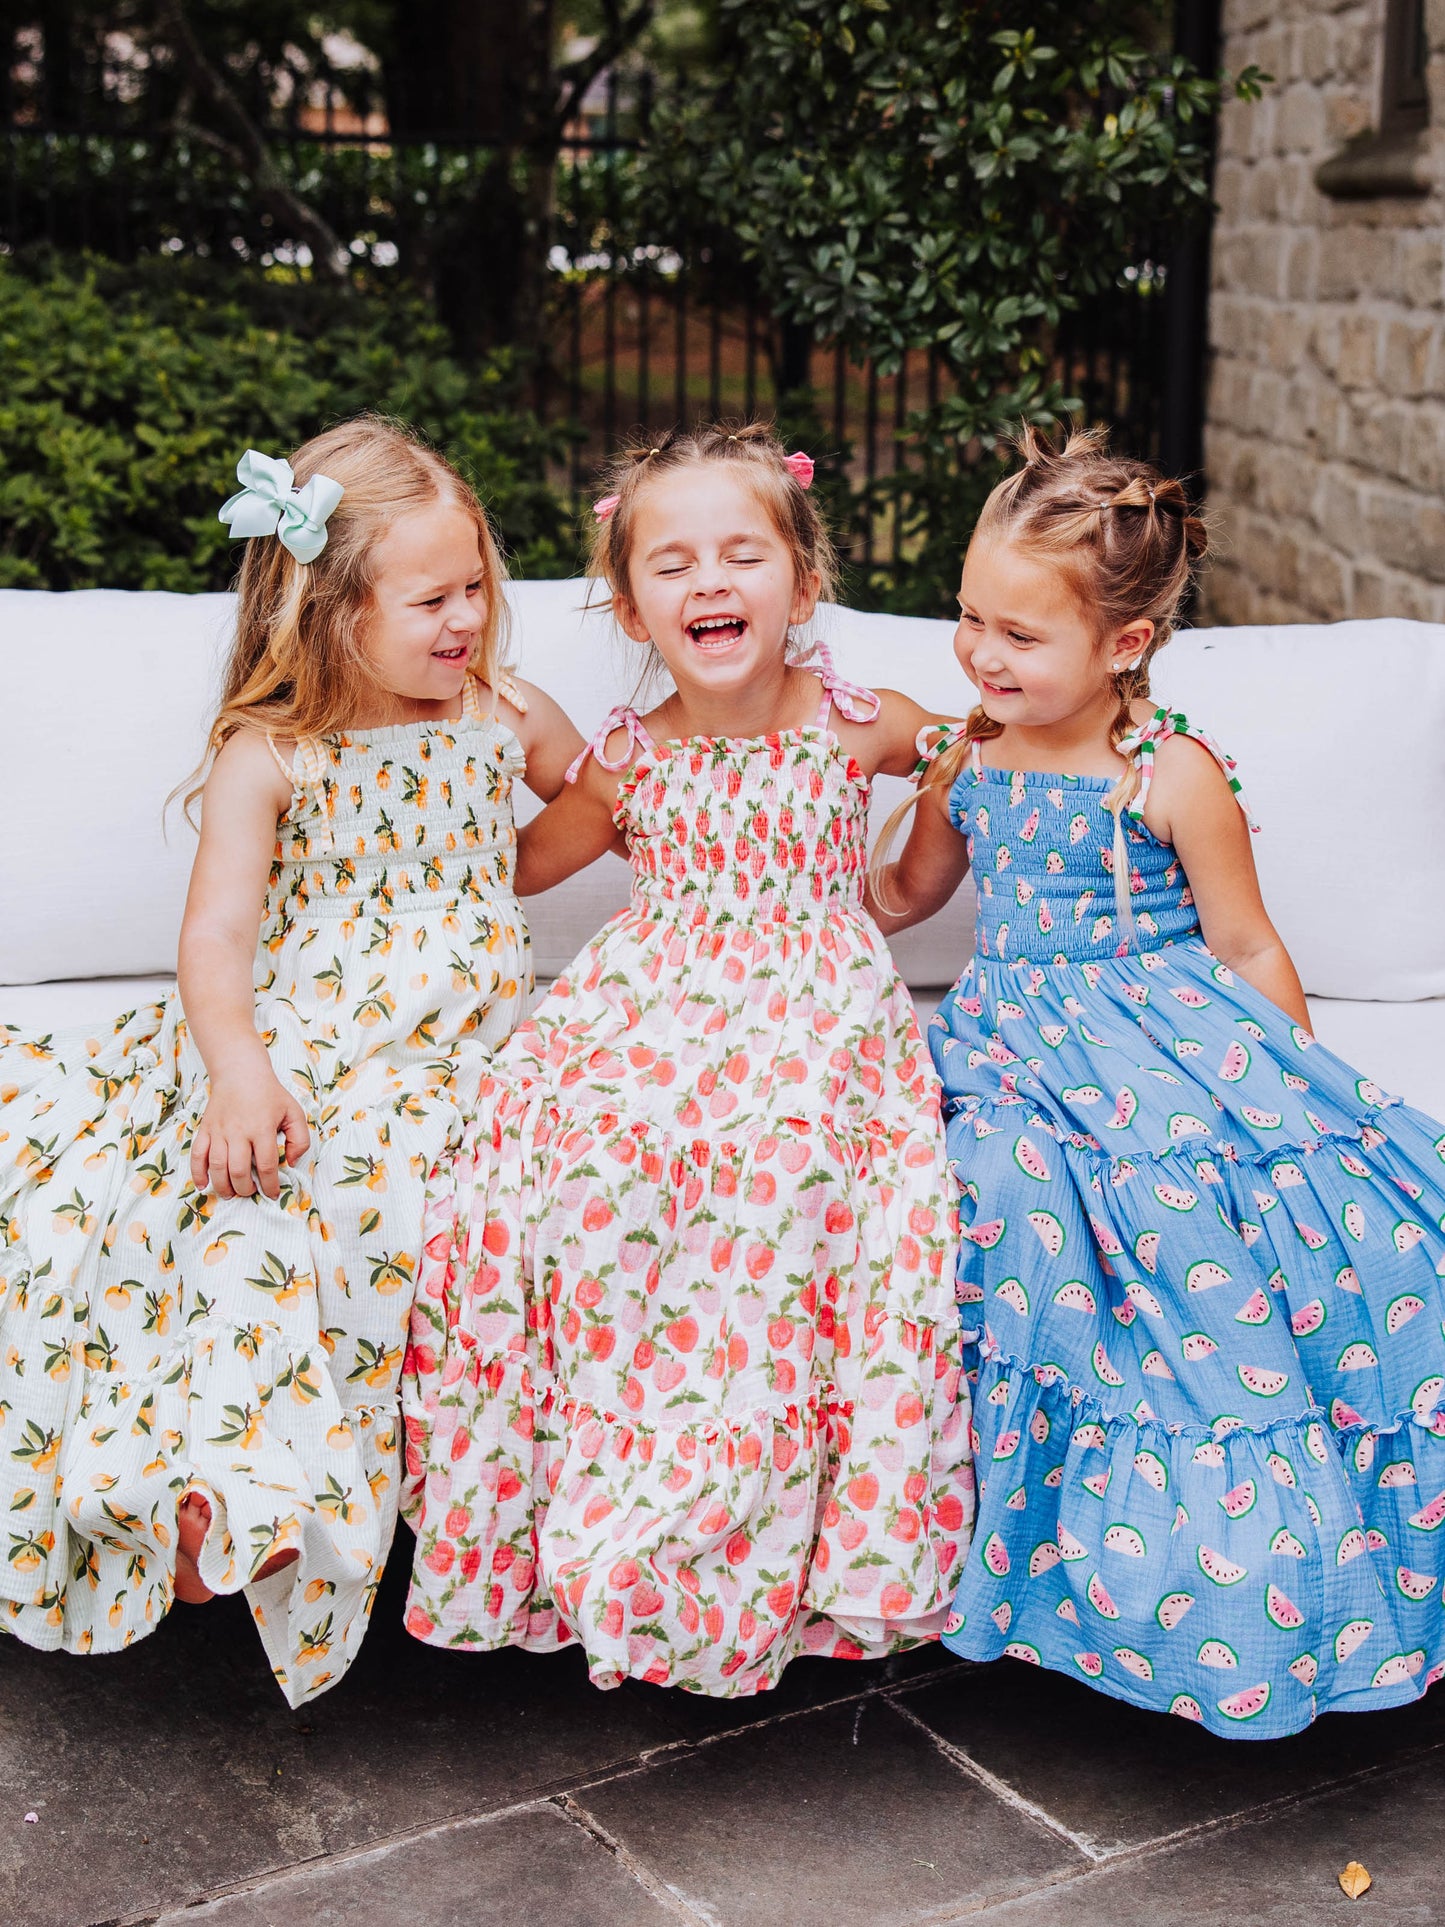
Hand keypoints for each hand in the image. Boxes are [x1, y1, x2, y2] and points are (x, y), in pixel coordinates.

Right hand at [191, 1062, 309, 1199]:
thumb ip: (300, 1139)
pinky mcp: (205, 1129)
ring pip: (217, 1167)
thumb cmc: (270, 1094)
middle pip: (239, 1171)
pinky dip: (197, 1173)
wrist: (241, 1073)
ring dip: (223, 1186)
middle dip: (245, 1189)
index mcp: (262, 1129)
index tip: (273, 1194)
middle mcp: (239, 1132)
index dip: (270, 1185)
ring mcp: (219, 1131)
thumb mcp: (294, 1112)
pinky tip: (202, 1185)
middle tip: (251, 1192)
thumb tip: (292, 1162)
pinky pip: (197, 1155)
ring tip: (232, 1193)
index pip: (267, 1165)